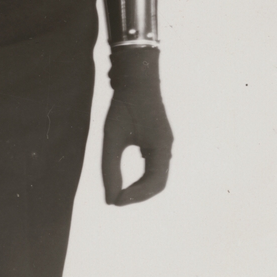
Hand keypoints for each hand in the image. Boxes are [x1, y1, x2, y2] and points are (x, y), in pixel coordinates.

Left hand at [102, 48, 172, 205]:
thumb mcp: (112, 136)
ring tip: (120, 193)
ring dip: (141, 188)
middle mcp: (167, 148)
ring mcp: (164, 143)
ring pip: (157, 176)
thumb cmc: (123, 104)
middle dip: (138, 195)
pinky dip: (142, 177)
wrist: (135, 75)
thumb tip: (111, 198)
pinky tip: (127, 179)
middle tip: (116, 200)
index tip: (114, 201)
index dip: (135, 197)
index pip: (154, 185)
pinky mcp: (157, 137)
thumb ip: (110, 167)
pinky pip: (154, 165)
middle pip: (158, 184)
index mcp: (161, 149)